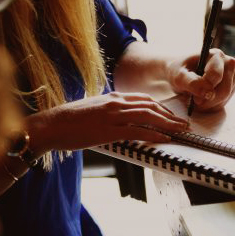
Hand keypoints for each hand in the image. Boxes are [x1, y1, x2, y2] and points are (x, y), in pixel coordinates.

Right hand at [26, 92, 188, 153]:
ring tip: (180, 130)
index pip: (143, 99)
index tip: (170, 115)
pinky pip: (138, 131)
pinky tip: (165, 138)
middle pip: (150, 106)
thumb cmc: (69, 120)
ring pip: (148, 116)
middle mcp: (115, 102)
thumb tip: (119, 120)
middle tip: (183, 123)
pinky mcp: (109, 130)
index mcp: (112, 97)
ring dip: (168, 123)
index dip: (160, 107)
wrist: (51, 125)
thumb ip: (108, 111)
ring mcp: (113, 115)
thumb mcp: (92, 110)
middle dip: (170, 115)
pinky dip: (154, 134)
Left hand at [167, 48, 234, 111]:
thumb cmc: (179, 72)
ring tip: (196, 101)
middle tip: (194, 101)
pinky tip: (201, 102)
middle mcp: (227, 64)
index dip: (205, 88)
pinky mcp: (230, 88)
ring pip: (225, 97)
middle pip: (224, 89)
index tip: (194, 97)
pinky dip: (211, 106)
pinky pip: (224, 102)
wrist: (180, 75)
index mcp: (215, 55)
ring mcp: (231, 76)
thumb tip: (207, 93)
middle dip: (208, 100)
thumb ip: (191, 83)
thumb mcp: (179, 76)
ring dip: (209, 104)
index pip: (216, 75)